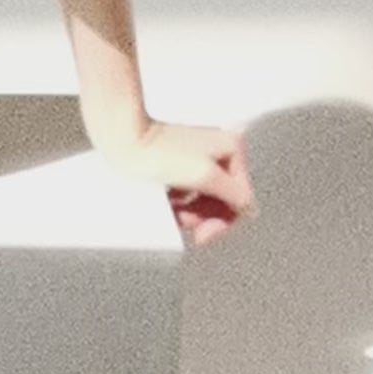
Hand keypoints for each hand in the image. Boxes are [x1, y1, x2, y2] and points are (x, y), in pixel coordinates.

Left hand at [94, 118, 258, 248]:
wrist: (123, 139)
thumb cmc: (158, 152)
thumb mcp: (205, 176)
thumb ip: (234, 194)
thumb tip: (249, 208)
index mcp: (232, 148)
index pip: (241, 199)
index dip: (223, 221)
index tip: (203, 234)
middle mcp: (218, 150)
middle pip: (223, 199)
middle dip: (205, 216)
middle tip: (186, 223)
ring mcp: (197, 156)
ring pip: (204, 198)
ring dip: (190, 211)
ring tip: (173, 211)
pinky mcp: (177, 162)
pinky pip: (186, 192)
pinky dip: (178, 202)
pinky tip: (166, 202)